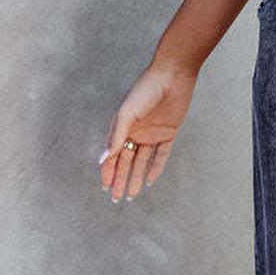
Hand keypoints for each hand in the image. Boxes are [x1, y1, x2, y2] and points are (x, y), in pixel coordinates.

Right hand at [97, 63, 196, 201]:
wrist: (172, 76)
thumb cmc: (145, 90)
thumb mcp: (127, 113)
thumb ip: (116, 136)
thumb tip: (104, 158)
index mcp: (122, 128)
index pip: (112, 155)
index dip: (107, 171)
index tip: (105, 187)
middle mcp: (135, 133)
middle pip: (126, 162)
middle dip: (120, 179)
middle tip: (116, 198)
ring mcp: (152, 134)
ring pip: (141, 162)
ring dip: (135, 178)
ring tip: (131, 195)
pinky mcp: (168, 133)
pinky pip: (161, 155)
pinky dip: (155, 168)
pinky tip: (150, 181)